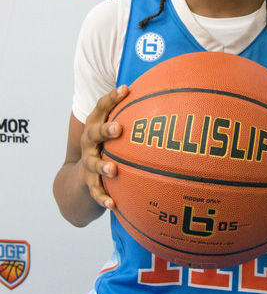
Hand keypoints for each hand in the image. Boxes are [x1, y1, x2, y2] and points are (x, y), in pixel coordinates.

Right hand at [79, 85, 128, 209]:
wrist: (79, 177)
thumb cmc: (105, 145)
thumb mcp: (111, 127)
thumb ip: (130, 113)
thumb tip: (161, 92)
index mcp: (96, 124)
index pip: (101, 107)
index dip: (112, 98)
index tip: (126, 89)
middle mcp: (89, 142)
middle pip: (94, 133)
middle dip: (105, 130)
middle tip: (118, 129)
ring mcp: (88, 162)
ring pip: (93, 163)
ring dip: (102, 166)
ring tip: (113, 170)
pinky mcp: (88, 182)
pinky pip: (95, 191)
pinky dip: (103, 198)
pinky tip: (113, 204)